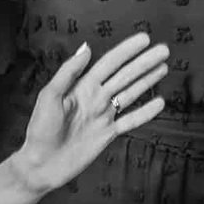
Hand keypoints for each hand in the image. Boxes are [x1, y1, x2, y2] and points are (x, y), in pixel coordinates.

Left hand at [13, 33, 168, 193]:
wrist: (41, 163)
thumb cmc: (40, 129)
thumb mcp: (49, 96)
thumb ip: (68, 72)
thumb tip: (85, 48)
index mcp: (82, 86)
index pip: (110, 63)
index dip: (127, 50)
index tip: (144, 39)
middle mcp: (96, 98)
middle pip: (125, 76)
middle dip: (144, 62)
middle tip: (163, 50)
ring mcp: (103, 116)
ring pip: (131, 94)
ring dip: (147, 81)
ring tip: (163, 68)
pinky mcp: (107, 134)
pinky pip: (130, 121)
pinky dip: (145, 113)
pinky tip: (159, 103)